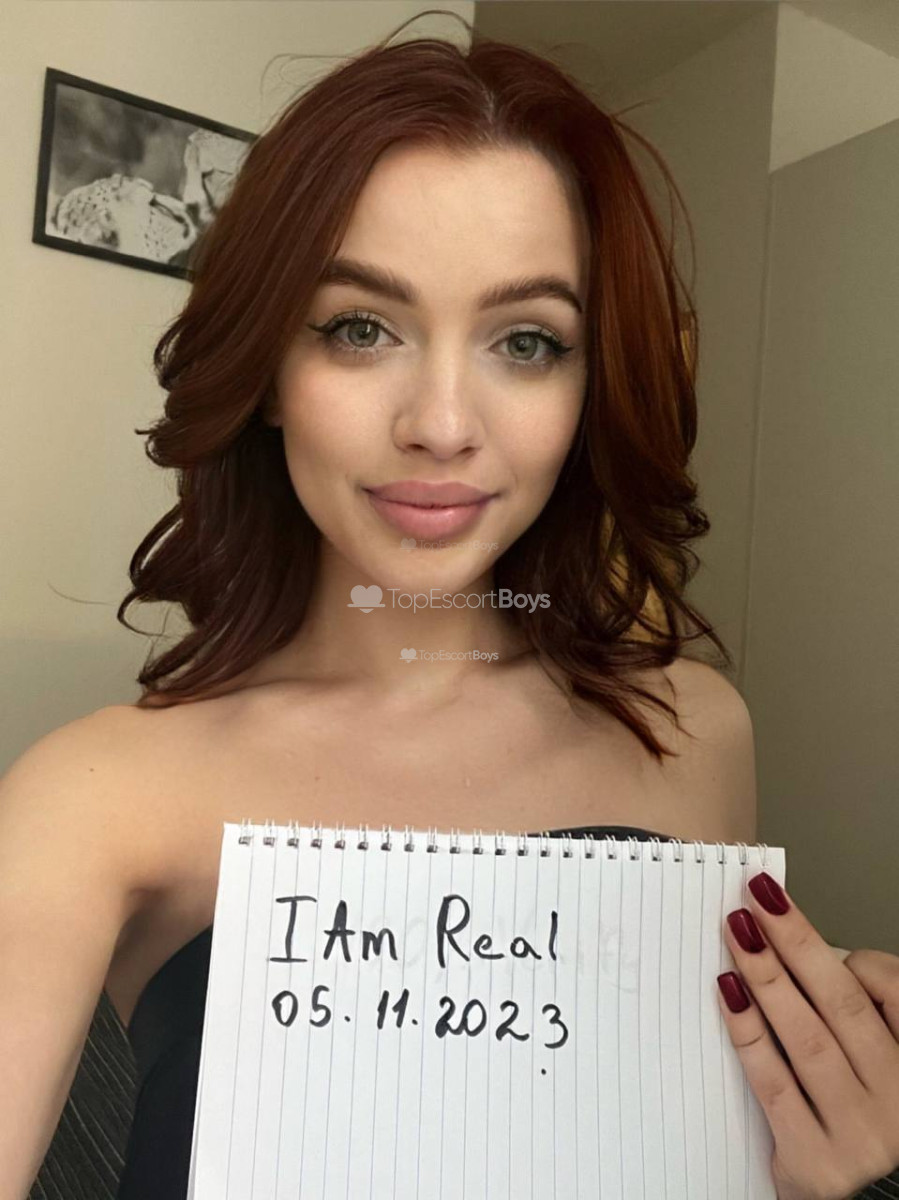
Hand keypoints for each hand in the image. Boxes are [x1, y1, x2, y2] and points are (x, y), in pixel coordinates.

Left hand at [716, 871, 898, 1199]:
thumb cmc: (861, 1124)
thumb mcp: (879, 1066)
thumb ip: (855, 1015)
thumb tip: (801, 954)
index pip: (893, 994)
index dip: (846, 950)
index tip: (786, 908)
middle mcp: (898, 1100)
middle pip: (844, 1006)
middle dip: (796, 944)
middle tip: (757, 900)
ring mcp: (860, 1134)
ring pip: (808, 1039)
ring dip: (768, 978)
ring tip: (738, 934)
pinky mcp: (816, 1161)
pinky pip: (774, 1084)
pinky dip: (749, 1033)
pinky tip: (729, 994)